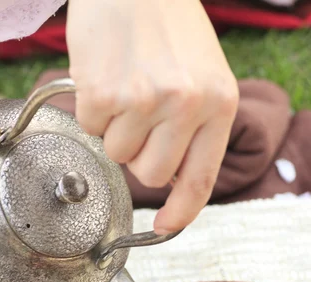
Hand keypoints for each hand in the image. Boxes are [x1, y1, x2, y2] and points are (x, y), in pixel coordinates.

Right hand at [67, 0, 237, 232]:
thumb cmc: (170, 26)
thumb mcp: (206, 76)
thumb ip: (198, 129)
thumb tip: (170, 180)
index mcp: (219, 104)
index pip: (200, 179)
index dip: (181, 212)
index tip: (166, 226)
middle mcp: (186, 105)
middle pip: (152, 174)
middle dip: (141, 154)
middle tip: (141, 116)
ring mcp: (143, 100)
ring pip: (118, 154)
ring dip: (116, 129)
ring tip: (125, 87)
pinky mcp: (104, 94)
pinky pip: (91, 129)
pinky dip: (93, 109)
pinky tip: (106, 77)